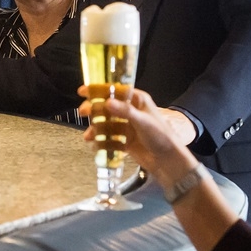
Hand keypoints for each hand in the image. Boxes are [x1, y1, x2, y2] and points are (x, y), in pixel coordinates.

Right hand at [75, 84, 198, 183]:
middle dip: (94, 110)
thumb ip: (125, 112)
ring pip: (106, 124)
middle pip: (107, 107)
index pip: (115, 91)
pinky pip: (109, 139)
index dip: (99, 89)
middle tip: (83, 112)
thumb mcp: (143, 121)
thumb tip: (107, 102)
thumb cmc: (161, 136)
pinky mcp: (125, 141)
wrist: (168, 161)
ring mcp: (127, 127)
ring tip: (88, 136)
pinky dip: (102, 142)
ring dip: (96, 129)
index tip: (83, 91)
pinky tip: (96, 146)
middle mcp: (131, 112)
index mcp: (137, 101)